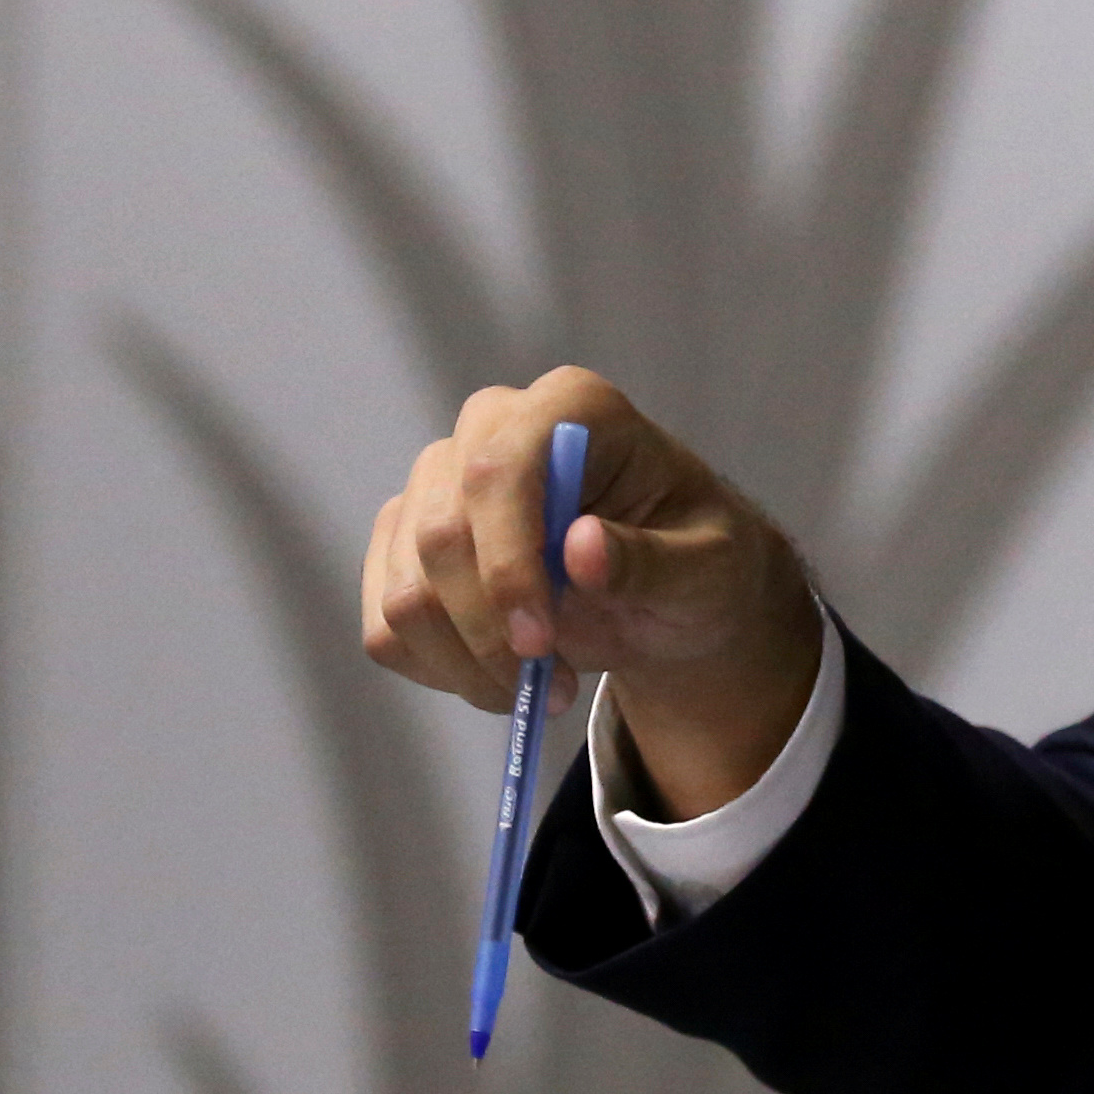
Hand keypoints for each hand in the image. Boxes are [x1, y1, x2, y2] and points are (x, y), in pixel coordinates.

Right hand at [359, 368, 822, 817]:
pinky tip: (500, 678)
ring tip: (541, 686)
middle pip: (440, 534)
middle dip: (489, 631)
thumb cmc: (698, 563)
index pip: (499, 470)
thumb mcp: (707, 572)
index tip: (538, 642)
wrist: (671, 592)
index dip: (507, 562)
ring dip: (468, 662)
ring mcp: (438, 483)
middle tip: (552, 685)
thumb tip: (581, 546)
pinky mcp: (407, 543)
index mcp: (573, 407)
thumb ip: (652, 562)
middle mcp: (492, 428)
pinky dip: (441, 670)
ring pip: (406, 589)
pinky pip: (386, 624)